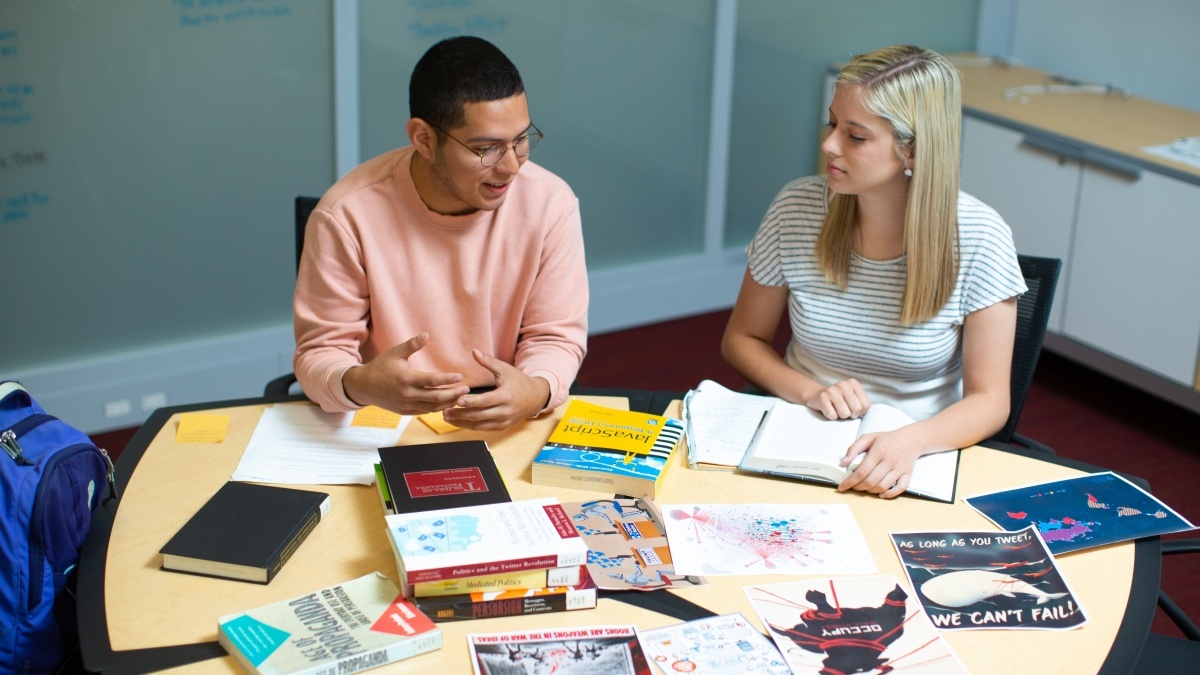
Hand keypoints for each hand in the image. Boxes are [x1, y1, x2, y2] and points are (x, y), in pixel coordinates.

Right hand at [341, 333, 468, 414]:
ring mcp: (406, 405)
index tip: (460, 377)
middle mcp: (407, 394)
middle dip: (453, 394)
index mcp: (406, 378)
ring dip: (448, 403)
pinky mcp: (405, 411)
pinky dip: (437, 409)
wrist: (364, 386)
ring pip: (432, 408)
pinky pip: (425, 412)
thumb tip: (427, 334)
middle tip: (466, 390)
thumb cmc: (381, 366)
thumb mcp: (395, 353)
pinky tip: (447, 403)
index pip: (432, 381)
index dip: (447, 379)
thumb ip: (412, 345)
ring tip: (461, 398)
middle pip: (435, 397)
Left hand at [442, 350, 550, 430]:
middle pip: (479, 415)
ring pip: (479, 425)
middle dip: (460, 414)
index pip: (485, 401)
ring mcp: (504, 421)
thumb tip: (474, 351)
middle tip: (444, 411)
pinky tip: (458, 422)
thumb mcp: (505, 369)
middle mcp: (505, 411)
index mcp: (506, 396)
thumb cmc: (518, 381)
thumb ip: (488, 362)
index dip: (470, 402)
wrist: (535, 397)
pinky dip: (470, 426)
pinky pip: (483, 429)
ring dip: (462, 423)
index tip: (457, 401)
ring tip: (447, 417)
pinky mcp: (502, 427)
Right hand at [806, 378, 870, 419]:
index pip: (866, 405)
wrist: (816, 396)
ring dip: (840, 416)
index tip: (853, 410)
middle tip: (845, 411)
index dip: (861, 413)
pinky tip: (828, 410)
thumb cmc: (839, 401)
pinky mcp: (822, 398)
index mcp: (853, 383)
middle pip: (856, 409)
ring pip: (844, 414)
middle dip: (851, 415)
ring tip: (836, 409)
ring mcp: (831, 390)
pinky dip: (831, 417)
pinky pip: (832, 415)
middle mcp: (843, 384)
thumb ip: (864, 403)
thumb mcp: (853, 397)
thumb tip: (876, 414)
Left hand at [836, 430, 917, 498]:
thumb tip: (843, 462)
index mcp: (879, 451)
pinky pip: (900, 489)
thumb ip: (854, 448)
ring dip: (870, 491)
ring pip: (883, 486)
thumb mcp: (868, 437)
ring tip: (864, 488)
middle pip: (871, 481)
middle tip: (853, 486)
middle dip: (858, 487)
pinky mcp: (907, 474)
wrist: (910, 440)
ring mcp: (900, 469)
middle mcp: (890, 461)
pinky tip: (881, 494)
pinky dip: (890, 494)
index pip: (862, 471)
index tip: (842, 487)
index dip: (850, 481)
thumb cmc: (887, 439)